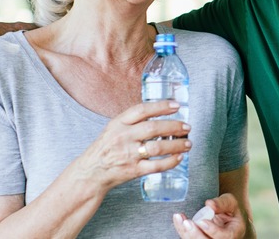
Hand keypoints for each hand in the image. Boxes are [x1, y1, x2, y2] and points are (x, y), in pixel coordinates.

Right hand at [76, 100, 191, 189]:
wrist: (91, 172)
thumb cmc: (105, 148)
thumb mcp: (113, 128)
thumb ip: (132, 121)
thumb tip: (159, 112)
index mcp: (118, 123)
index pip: (142, 110)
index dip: (161, 106)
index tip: (176, 106)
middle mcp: (123, 137)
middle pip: (153, 128)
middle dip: (174, 126)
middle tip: (187, 127)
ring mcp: (128, 154)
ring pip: (158, 148)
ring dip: (177, 145)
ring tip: (188, 143)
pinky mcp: (133, 170)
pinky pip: (156, 166)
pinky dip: (170, 162)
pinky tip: (179, 158)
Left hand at [172, 194, 246, 238]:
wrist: (223, 217)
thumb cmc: (228, 210)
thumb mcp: (230, 203)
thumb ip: (222, 203)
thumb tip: (210, 204)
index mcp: (234, 233)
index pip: (225, 237)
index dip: (213, 231)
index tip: (202, 221)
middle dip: (196, 235)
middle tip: (187, 223)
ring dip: (186, 233)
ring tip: (180, 219)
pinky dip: (182, 230)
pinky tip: (178, 220)